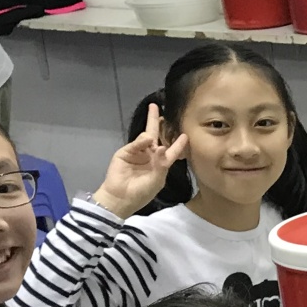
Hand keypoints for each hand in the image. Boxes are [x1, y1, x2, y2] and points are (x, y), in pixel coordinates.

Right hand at [91, 102, 187, 217]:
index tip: (185, 135)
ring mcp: (137, 153)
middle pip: (155, 136)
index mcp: (160, 164)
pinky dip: (141, 141)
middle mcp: (149, 156)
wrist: (121, 198)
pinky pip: (136, 144)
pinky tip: (147, 139)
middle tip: (157, 107)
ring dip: (152, 129)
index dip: (178, 144)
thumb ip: (161, 164)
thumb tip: (162, 147)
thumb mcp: (156, 181)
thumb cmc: (141, 193)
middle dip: (156, 121)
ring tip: (156, 120)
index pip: (172, 151)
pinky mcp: (126, 152)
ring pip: (146, 137)